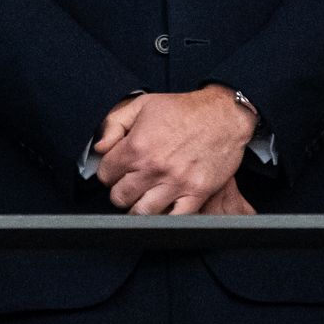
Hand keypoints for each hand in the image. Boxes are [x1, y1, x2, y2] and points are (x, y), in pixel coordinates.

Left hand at [95, 87, 256, 213]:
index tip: (116, 170)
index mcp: (137, 147)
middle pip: (119, 197)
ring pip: (142, 213)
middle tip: (129, 185)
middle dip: (120, 192)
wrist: (223, 115)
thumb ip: (114, 124)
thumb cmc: (183, 109)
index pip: (105, 174)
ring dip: (138, 207)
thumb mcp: (142, 104)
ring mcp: (176, 183)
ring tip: (143, 197)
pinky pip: (174, 219)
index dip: (108, 172)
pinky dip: (165, 217)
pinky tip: (163, 207)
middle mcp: (154, 168)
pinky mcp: (197, 193)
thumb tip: (99, 148)